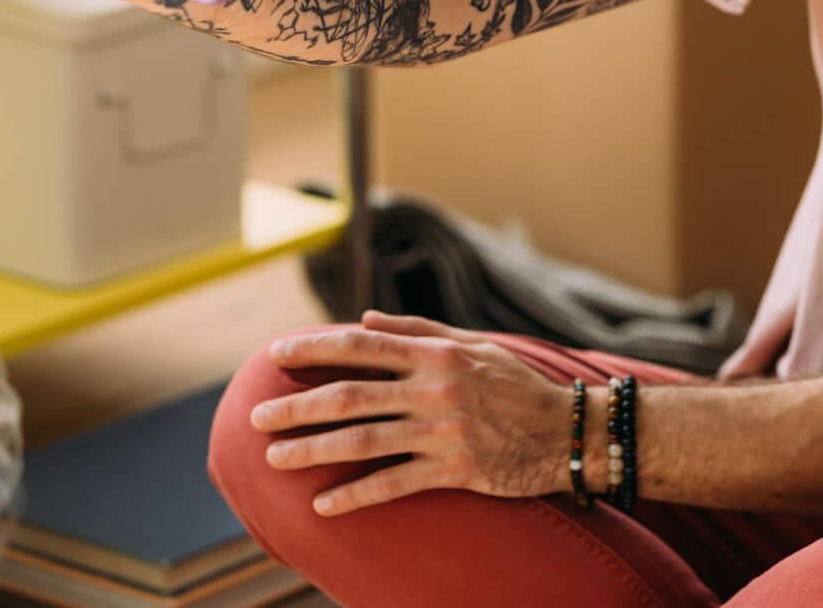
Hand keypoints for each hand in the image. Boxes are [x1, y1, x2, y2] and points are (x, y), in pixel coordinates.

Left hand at [249, 311, 570, 515]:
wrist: (567, 430)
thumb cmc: (517, 385)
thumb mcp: (475, 345)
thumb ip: (419, 330)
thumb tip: (365, 317)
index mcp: (437, 354)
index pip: (363, 344)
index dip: (316, 348)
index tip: (276, 354)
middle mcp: (436, 388)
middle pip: (352, 396)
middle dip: (297, 406)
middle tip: (256, 417)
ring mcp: (444, 430)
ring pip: (364, 440)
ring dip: (314, 450)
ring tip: (275, 458)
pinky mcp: (455, 469)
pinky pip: (394, 484)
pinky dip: (355, 495)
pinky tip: (323, 506)